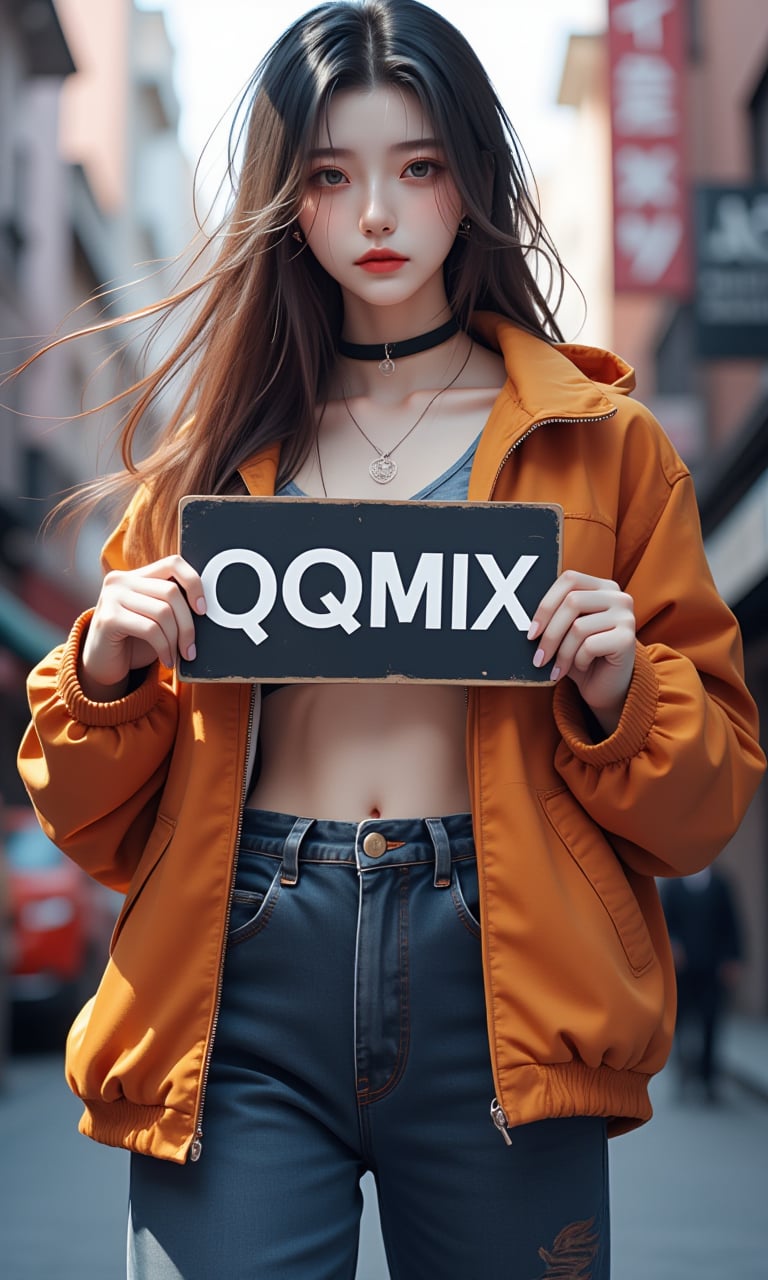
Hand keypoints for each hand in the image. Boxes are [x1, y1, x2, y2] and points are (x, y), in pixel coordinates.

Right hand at [80, 555, 205, 700]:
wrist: (103, 666)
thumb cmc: (135, 642)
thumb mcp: (156, 618)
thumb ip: (172, 606)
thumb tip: (206, 607)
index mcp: (136, 575)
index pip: (173, 563)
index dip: (194, 583)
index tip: (203, 609)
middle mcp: (120, 580)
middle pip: (171, 592)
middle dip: (188, 624)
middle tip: (191, 648)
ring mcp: (111, 597)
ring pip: (163, 612)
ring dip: (176, 640)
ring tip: (177, 656)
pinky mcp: (107, 618)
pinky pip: (150, 630)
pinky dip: (165, 648)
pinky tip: (167, 660)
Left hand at [528, 570, 635, 734]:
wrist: (607, 687)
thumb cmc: (582, 656)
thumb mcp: (565, 632)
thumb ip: (554, 615)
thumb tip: (523, 614)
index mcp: (603, 587)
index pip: (569, 579)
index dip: (546, 604)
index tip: (531, 633)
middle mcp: (619, 596)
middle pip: (572, 601)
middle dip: (549, 634)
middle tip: (538, 658)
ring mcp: (627, 616)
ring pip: (579, 626)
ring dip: (562, 653)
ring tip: (558, 668)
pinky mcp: (628, 638)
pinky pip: (590, 645)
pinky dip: (578, 660)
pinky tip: (582, 667)